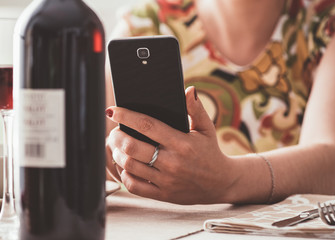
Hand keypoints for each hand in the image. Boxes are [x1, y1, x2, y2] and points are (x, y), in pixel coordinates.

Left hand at [105, 87, 237, 203]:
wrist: (221, 184)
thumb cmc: (210, 152)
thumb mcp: (207, 128)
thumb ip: (196, 109)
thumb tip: (189, 90)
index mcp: (181, 142)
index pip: (147, 125)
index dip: (127, 116)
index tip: (113, 111)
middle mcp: (172, 162)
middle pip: (133, 147)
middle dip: (117, 137)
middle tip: (114, 132)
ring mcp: (166, 180)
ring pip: (130, 166)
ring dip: (118, 154)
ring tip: (117, 147)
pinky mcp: (163, 194)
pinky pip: (134, 186)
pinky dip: (124, 175)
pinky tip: (125, 166)